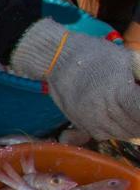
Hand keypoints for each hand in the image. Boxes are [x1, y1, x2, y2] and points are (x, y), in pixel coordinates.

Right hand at [13, 19, 139, 138]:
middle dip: (139, 121)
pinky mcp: (78, 121)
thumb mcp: (127, 58)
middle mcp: (103, 109)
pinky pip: (102, 135)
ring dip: (129, 128)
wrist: (58, 57)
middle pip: (134, 128)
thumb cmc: (95, 54)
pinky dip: (113, 131)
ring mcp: (89, 118)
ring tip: (131, 116)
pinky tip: (115, 119)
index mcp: (119, 92)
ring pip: (119, 134)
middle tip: (137, 110)